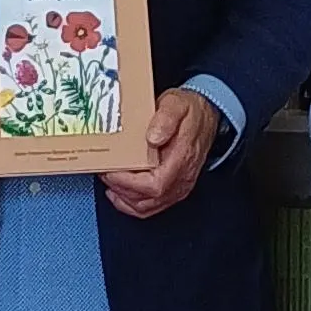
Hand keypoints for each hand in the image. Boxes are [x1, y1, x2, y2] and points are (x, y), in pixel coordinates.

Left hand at [102, 85, 222, 220]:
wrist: (206, 114)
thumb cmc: (190, 111)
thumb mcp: (176, 104)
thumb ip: (165, 119)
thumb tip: (152, 137)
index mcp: (182, 158)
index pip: (154, 185)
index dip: (129, 183)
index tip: (111, 171)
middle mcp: (182, 177)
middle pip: (148, 198)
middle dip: (121, 188)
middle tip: (104, 172)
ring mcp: (179, 186)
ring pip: (148, 206)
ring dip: (124, 198)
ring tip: (109, 182)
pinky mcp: (174, 187)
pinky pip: (152, 205)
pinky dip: (133, 204)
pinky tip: (120, 194)